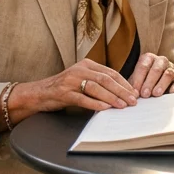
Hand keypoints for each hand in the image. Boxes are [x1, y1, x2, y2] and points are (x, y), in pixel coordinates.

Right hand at [17, 60, 137, 114]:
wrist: (39, 93)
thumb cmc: (64, 88)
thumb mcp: (82, 80)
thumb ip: (98, 82)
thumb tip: (121, 92)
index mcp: (86, 64)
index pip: (110, 72)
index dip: (124, 83)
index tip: (134, 93)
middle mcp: (79, 70)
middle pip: (105, 79)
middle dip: (121, 91)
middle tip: (133, 101)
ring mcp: (70, 80)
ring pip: (96, 87)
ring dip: (111, 97)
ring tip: (122, 106)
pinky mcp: (63, 92)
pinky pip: (82, 98)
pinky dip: (94, 103)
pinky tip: (104, 108)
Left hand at [128, 52, 173, 97]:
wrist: (163, 80)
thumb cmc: (146, 80)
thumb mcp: (138, 79)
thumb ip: (134, 84)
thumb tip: (130, 94)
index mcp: (149, 58)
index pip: (143, 66)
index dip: (138, 78)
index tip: (135, 91)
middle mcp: (161, 61)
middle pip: (156, 69)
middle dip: (149, 82)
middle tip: (144, 94)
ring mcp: (172, 69)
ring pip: (168, 74)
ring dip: (161, 84)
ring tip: (156, 94)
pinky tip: (170, 92)